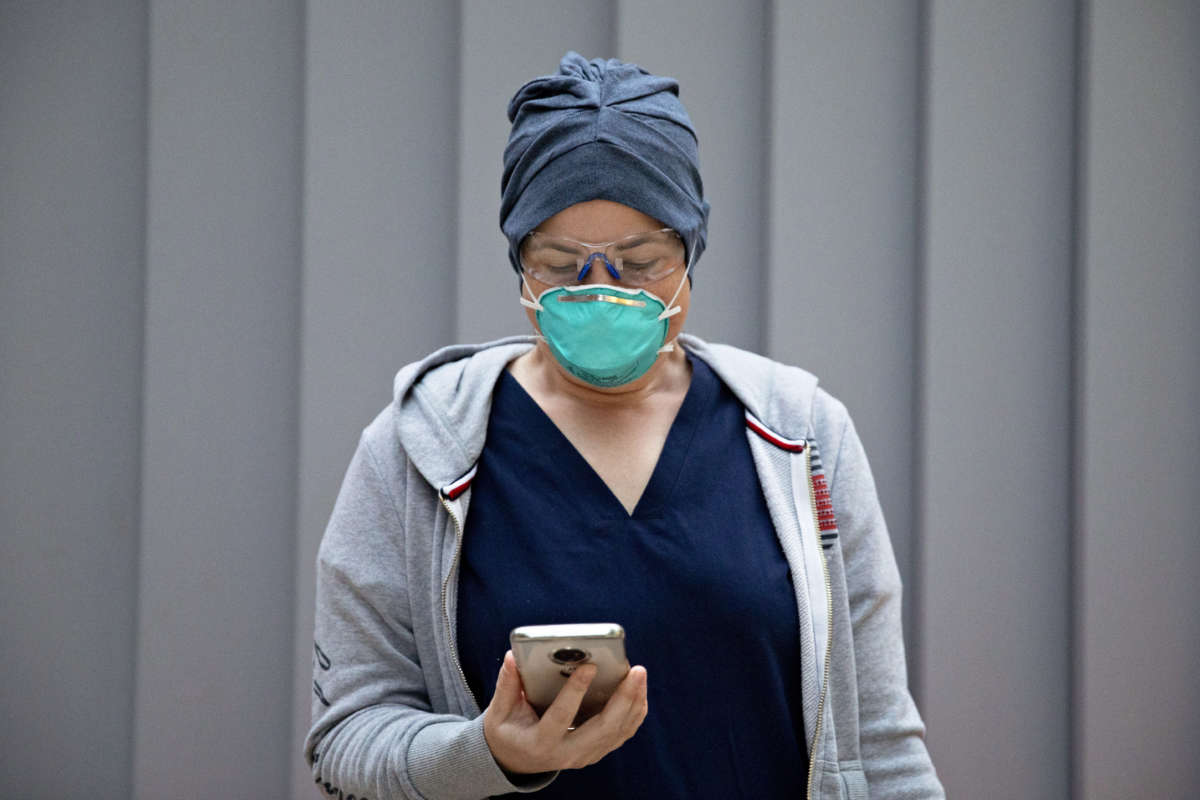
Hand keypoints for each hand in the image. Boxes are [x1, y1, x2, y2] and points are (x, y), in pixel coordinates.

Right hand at [482, 650, 648, 774]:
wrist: (515, 761)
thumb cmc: (508, 731)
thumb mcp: (499, 712)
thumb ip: (506, 685)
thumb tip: (512, 656)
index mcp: (541, 742)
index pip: (562, 716)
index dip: (575, 691)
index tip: (590, 666)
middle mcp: (567, 753)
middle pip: (603, 728)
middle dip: (623, 698)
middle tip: (636, 670)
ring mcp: (584, 756)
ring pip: (617, 731)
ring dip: (634, 702)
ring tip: (640, 675)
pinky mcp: (595, 752)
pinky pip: (621, 734)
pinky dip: (634, 713)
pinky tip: (639, 691)